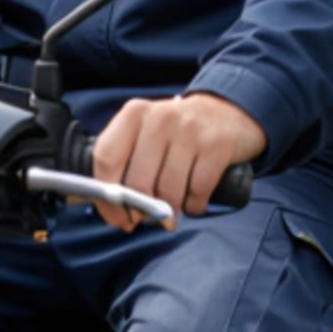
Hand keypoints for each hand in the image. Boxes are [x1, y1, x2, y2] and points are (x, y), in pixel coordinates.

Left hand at [89, 92, 265, 232]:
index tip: (116, 216)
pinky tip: (193, 201)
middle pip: (137, 181)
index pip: (106, 157)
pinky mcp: (217, 145)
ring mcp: (190, 131)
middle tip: (145, 219)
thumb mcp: (145, 133)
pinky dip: (193, 206)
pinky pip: (197, 192)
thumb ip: (125, 162)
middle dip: (139, 210)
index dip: (107, 196)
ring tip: (170, 213)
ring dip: (168, 212)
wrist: (226, 112)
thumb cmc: (175, 132)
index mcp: (134, 114)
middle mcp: (160, 118)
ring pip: (168, 191)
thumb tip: (115, 211)